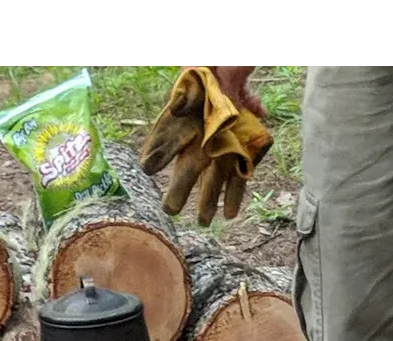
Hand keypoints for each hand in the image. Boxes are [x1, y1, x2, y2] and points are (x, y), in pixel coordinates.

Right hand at [140, 66, 272, 225]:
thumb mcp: (198, 70)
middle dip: (181, 187)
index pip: (168, 135)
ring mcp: (224, 143)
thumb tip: (177, 108)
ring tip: (203, 222)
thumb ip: (187, 92)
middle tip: (170, 209)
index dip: (159, 151)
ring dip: (209, 199)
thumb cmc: (214, 66)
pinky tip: (231, 213)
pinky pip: (240, 173)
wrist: (238, 64)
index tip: (147, 167)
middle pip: (189, 164)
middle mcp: (202, 135)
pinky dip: (236, 193)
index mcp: (186, 116)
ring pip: (214, 175)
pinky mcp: (245, 148)